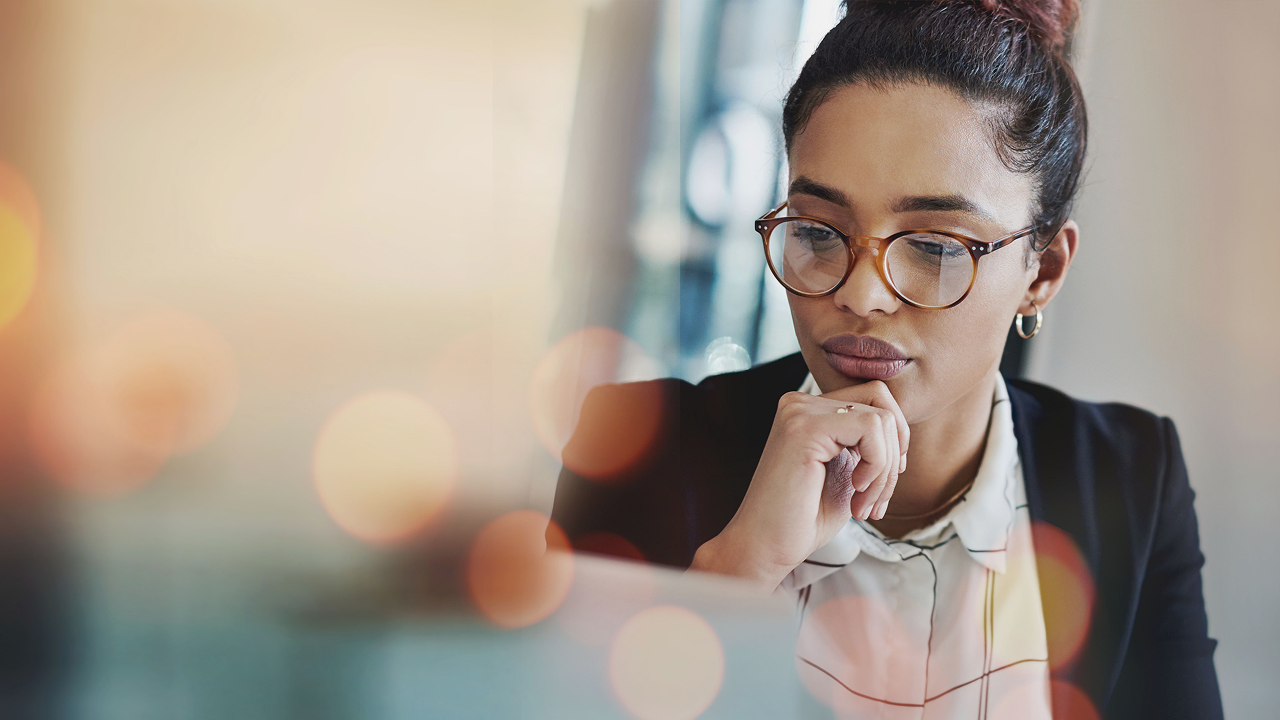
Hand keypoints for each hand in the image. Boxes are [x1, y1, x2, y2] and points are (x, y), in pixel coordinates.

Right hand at [689, 381, 908, 589]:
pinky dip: (876, 466)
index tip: (882, 482)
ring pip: (881, 418)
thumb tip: (902, 429)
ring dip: (884, 471)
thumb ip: (867, 445)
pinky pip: (871, 429)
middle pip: (882, 401)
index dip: (893, 439)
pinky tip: (855, 492)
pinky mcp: (804, 427)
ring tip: (863, 504)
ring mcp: (800, 411)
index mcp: (809, 410)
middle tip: (875, 499)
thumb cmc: (803, 518)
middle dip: (894, 455)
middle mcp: (801, 403)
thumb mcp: (847, 472)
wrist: (766, 547)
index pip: (875, 398)